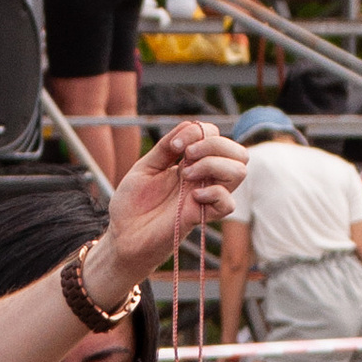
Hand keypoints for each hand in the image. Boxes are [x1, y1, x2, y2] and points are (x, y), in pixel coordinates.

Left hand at [88, 120, 245, 297]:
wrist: (122, 235)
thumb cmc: (132, 203)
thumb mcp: (146, 166)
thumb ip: (167, 146)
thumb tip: (191, 127)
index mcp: (191, 163)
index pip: (216, 137)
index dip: (200, 132)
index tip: (175, 146)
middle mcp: (203, 179)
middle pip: (238, 153)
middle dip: (214, 145)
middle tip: (186, 156)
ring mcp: (204, 197)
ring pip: (239, 172)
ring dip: (213, 164)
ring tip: (186, 174)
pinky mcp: (200, 217)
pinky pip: (228, 204)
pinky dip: (214, 193)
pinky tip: (193, 196)